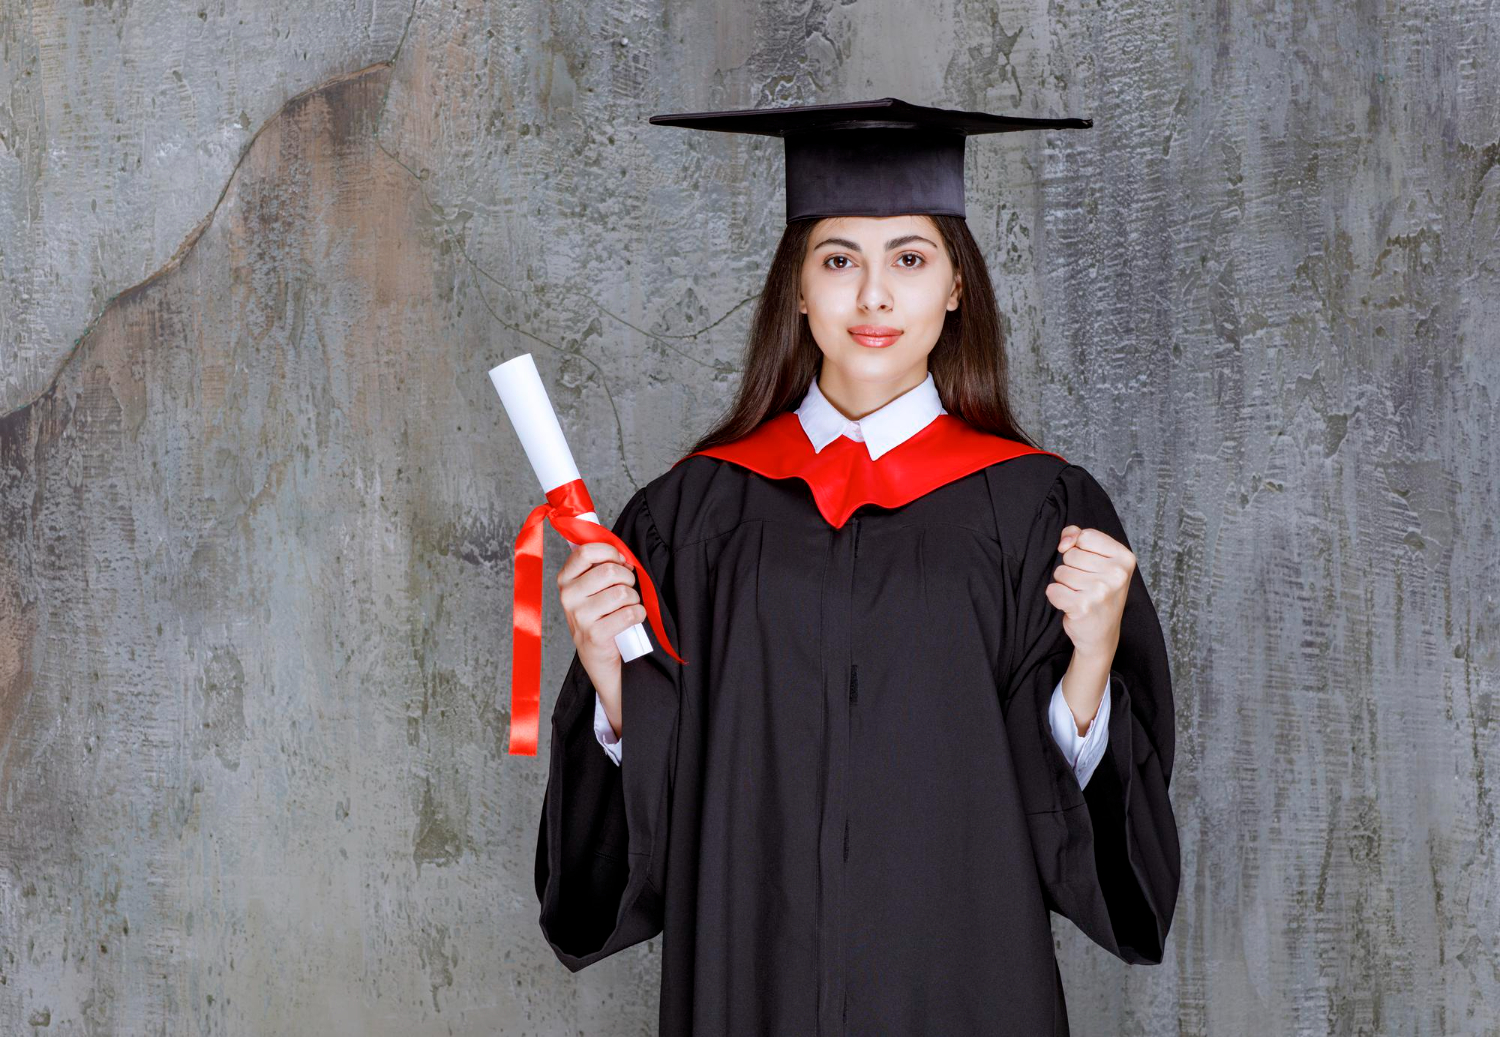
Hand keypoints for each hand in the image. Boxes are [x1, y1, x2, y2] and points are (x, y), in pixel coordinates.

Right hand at [557, 541, 645, 736]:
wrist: (601, 659)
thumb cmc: (602, 617)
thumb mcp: (594, 588)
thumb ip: (602, 565)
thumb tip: (622, 551)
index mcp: (565, 579)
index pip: (586, 551)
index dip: (610, 553)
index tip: (620, 562)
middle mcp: (567, 596)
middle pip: (609, 571)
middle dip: (628, 579)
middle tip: (627, 589)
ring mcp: (578, 617)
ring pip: (622, 592)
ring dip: (634, 599)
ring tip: (629, 607)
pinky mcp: (594, 635)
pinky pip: (629, 613)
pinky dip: (638, 615)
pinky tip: (632, 619)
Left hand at [1047, 525, 1134, 663]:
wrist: (1101, 633)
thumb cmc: (1099, 593)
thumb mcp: (1098, 559)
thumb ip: (1079, 537)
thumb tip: (1065, 542)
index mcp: (1125, 558)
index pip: (1085, 537)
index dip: (1079, 549)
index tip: (1090, 566)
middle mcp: (1117, 574)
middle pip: (1071, 555)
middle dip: (1072, 569)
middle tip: (1086, 586)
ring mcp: (1101, 591)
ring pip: (1060, 572)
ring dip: (1065, 584)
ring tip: (1081, 595)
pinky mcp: (1083, 606)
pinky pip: (1052, 589)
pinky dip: (1056, 597)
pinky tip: (1072, 606)